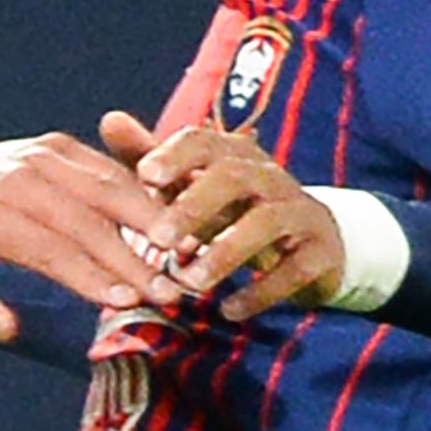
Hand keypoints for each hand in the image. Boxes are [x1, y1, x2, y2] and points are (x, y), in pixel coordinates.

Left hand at [0, 130, 201, 345]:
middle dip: (132, 255)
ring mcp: (36, 156)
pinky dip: (139, 191)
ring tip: (184, 250)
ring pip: (102, 185)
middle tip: (170, 288)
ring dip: (147, 217)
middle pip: (83, 216)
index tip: (127, 300)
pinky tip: (167, 218)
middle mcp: (13, 178)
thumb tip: (6, 328)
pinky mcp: (54, 146)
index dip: (89, 274)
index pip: (45, 246)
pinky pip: (104, 167)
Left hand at [106, 112, 342, 315]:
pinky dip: (261, 290)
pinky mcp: (319, 253)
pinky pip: (294, 269)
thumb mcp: (193, 187)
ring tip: (190, 281)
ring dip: (225, 252)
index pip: (204, 142)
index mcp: (234, 156)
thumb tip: (111, 120)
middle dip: (195, 205)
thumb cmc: (235, 212)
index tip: (145, 174)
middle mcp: (269, 177)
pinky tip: (231, 310)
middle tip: (159, 239)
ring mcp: (299, 213)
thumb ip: (151, 159)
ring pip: (265, 223)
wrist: (313, 245)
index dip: (176, 155)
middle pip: (234, 178)